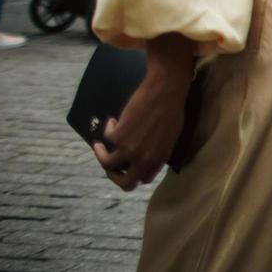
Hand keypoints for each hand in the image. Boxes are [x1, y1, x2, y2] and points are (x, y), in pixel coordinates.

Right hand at [92, 51, 191, 190]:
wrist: (166, 89)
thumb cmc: (173, 107)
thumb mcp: (171, 135)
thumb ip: (159, 150)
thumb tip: (146, 157)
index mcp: (160, 159)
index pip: (144, 179)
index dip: (134, 174)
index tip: (128, 167)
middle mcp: (144, 159)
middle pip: (125, 183)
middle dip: (115, 176)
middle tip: (110, 166)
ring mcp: (129, 150)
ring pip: (107, 164)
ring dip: (101, 154)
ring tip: (99, 146)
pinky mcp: (117, 136)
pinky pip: (107, 137)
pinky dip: (108, 127)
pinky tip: (113, 119)